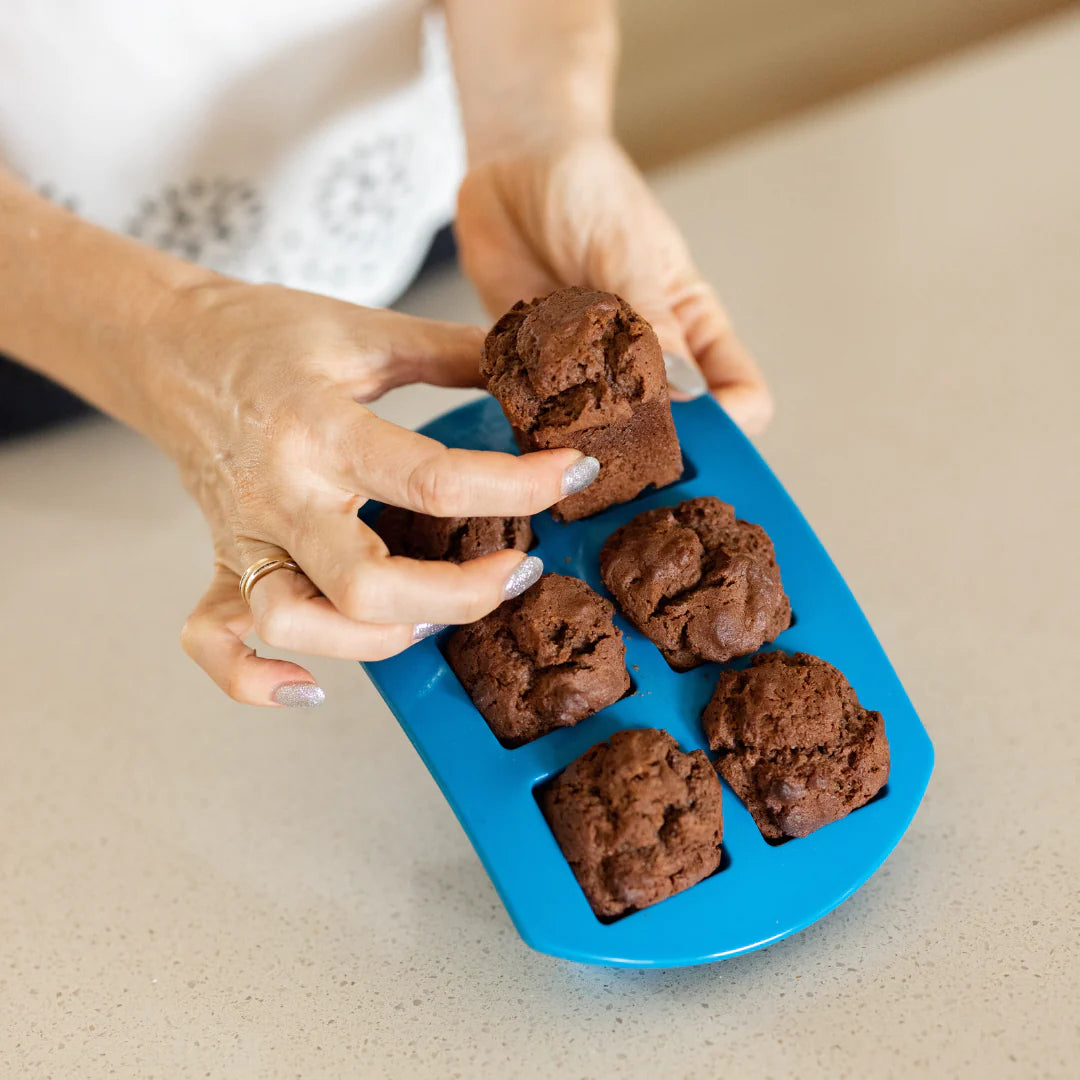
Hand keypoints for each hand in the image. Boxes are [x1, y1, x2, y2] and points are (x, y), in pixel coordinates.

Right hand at [169, 281, 592, 705]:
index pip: (432, 479)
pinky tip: (311, 688)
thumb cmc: (268, 333)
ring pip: (298, 625)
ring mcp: (245, 537)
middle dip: (461, 595)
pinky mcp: (221, 561)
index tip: (573, 475)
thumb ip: (453, 350)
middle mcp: (280, 495)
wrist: (169, 344)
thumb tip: (533, 367)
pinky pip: (214, 641)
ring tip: (435, 617)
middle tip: (521, 569)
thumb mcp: (366, 330)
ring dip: (378, 640)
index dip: (517, 487)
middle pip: (368, 586)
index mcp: (320, 428)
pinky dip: (255, 679)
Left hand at [455, 135, 772, 433]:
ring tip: (564, 421)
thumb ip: (651, 319)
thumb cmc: (589, 189)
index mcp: (692, 326)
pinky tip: (521, 399)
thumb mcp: (627, 249)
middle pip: (673, 429)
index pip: (739, 396)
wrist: (515, 162)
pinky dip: (534, 416)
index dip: (727, 423)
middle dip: (653, 446)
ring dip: (587, 435)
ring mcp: (593, 369)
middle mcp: (649, 357)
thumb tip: (687, 390)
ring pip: (606, 431)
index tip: (693, 429)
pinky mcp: (540, 370)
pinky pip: (542, 412)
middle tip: (623, 443)